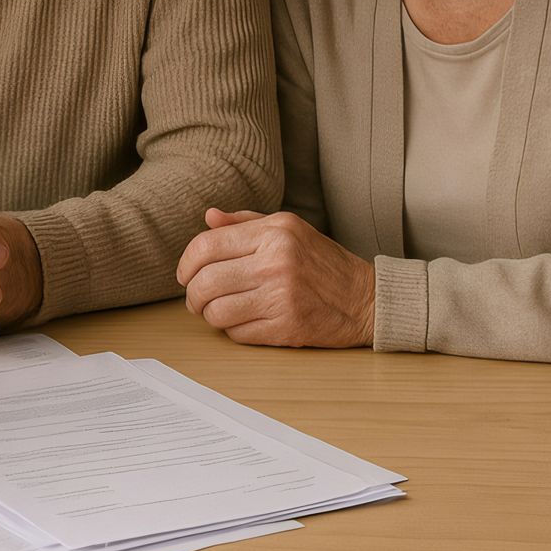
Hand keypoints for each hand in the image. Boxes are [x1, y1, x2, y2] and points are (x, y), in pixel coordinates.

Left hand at [175, 208, 373, 347]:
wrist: (366, 298)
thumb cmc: (323, 262)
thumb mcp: (289, 228)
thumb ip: (245, 222)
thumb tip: (208, 217)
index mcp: (274, 232)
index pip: (206, 246)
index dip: (186, 263)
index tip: (185, 274)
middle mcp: (276, 262)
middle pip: (205, 282)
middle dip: (192, 295)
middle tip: (196, 299)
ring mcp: (281, 297)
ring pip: (216, 311)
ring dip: (209, 315)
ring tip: (217, 311)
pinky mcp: (287, 327)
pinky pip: (237, 333)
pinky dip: (232, 330)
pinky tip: (242, 322)